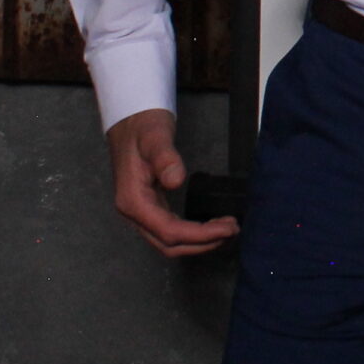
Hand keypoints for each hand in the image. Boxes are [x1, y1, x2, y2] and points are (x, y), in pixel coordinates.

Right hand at [106, 108, 239, 257]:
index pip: (168, 231)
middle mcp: (134, 211)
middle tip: (232, 231)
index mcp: (132, 200)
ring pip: (169, 241)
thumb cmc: (143, 126)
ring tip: (227, 230)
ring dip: (199, 242)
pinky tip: (211, 225)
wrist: (131, 119)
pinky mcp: (150, 206)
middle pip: (168, 244)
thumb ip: (165, 157)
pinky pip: (170, 229)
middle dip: (202, 243)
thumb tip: (175, 181)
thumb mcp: (155, 136)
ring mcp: (141, 211)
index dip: (199, 235)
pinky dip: (192, 233)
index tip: (227, 229)